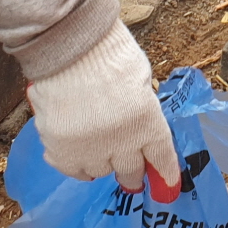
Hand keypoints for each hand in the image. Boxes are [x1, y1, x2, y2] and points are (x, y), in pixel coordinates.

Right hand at [28, 22, 181, 198]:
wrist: (67, 42)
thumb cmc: (108, 51)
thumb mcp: (141, 78)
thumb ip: (143, 108)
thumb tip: (140, 129)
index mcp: (148, 121)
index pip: (162, 158)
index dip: (165, 173)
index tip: (167, 185)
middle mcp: (121, 141)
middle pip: (131, 171)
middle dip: (133, 171)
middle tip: (131, 171)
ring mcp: (89, 148)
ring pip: (100, 172)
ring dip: (102, 162)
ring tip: (98, 148)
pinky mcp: (60, 148)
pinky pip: (71, 169)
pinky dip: (75, 163)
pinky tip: (76, 150)